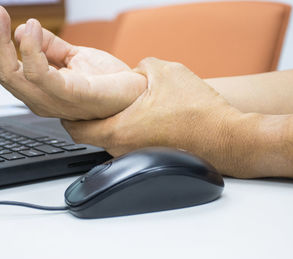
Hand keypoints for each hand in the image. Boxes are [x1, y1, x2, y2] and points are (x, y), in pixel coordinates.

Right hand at [0, 4, 145, 119]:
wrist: (137, 94)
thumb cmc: (107, 82)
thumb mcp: (74, 57)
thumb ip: (49, 47)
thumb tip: (23, 31)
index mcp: (39, 90)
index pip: (3, 68)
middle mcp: (40, 98)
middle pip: (1, 71)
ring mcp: (53, 100)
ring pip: (11, 74)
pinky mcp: (69, 96)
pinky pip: (39, 75)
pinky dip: (31, 50)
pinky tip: (31, 28)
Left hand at [62, 58, 245, 175]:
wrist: (227, 137)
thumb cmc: (199, 111)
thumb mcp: (165, 71)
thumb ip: (139, 67)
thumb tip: (132, 70)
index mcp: (118, 129)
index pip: (73, 128)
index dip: (64, 113)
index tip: (64, 103)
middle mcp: (122, 148)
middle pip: (87, 135)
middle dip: (82, 118)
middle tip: (85, 101)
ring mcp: (135, 156)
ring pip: (107, 139)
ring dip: (105, 123)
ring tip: (115, 104)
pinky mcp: (149, 158)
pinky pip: (126, 144)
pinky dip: (124, 130)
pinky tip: (138, 115)